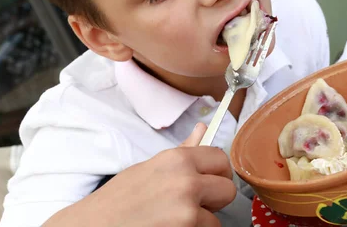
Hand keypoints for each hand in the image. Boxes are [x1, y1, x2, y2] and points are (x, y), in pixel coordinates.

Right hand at [45, 123, 235, 226]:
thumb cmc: (118, 200)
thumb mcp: (149, 168)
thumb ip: (183, 151)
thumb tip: (203, 128)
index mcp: (177, 160)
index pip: (221, 159)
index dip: (217, 173)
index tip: (209, 181)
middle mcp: (186, 181)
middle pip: (228, 190)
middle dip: (214, 200)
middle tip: (194, 205)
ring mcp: (187, 210)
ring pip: (216, 219)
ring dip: (200, 223)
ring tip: (173, 220)